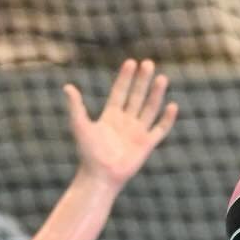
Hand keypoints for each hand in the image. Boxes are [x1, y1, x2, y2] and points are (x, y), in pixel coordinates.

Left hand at [65, 59, 178, 188]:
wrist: (100, 177)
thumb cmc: (88, 154)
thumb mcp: (80, 126)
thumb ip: (76, 107)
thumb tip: (67, 87)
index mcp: (110, 117)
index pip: (120, 92)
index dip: (125, 78)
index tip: (130, 62)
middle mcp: (125, 122)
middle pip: (136, 97)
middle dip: (142, 80)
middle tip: (148, 63)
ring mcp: (137, 133)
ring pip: (149, 109)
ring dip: (155, 94)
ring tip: (161, 78)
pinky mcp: (146, 145)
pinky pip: (160, 129)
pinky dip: (167, 119)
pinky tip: (172, 105)